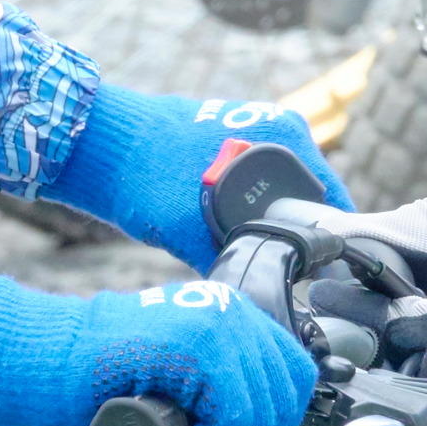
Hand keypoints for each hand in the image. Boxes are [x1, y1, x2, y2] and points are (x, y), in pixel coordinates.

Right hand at [0, 276, 317, 425]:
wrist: (40, 362)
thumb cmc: (98, 383)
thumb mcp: (178, 414)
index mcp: (232, 316)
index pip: (293, 379)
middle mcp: (231, 310)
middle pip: (281, 403)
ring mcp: (214, 322)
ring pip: (258, 416)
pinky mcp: (195, 345)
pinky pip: (231, 420)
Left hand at [44, 83, 350, 267]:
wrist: (94, 140)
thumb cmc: (143, 173)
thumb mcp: (191, 229)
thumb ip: (228, 261)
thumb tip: (253, 300)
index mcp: (285, 134)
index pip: (332, 197)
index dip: (330, 243)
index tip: (320, 279)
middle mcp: (277, 125)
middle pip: (307, 196)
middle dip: (297, 234)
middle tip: (284, 276)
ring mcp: (251, 129)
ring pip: (277, 191)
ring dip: (269, 222)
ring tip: (256, 259)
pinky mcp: (226, 140)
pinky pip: (253, 183)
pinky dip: (247, 209)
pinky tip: (230, 236)